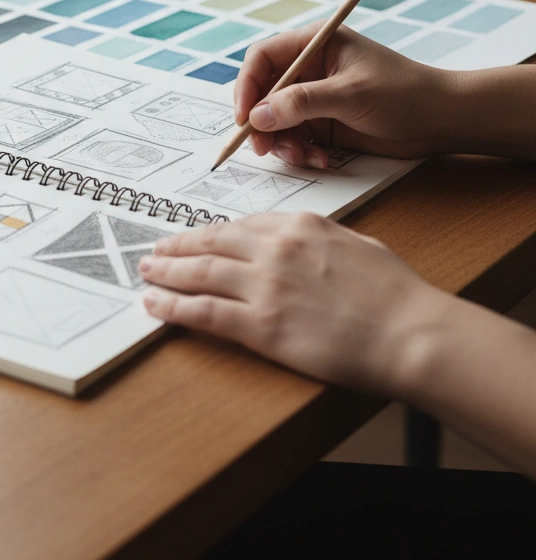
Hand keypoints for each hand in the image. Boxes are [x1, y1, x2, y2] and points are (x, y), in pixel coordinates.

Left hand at [140, 213, 453, 393]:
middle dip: (178, 247)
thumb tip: (299, 243)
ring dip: (167, 273)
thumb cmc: (397, 295)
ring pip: (200, 273)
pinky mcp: (261, 325)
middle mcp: (275, 248)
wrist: (413, 333)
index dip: (209, 234)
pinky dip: (174, 307)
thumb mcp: (356, 245)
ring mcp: (265, 285)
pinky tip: (155, 306)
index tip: (193, 239)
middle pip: (211, 243)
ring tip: (147, 273)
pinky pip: (204, 312)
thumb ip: (319, 240)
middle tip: (155, 251)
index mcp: (299, 225)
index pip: (240, 226)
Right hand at [235, 24, 455, 167]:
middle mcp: (308, 69)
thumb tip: (259, 116)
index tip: (244, 118)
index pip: (263, 58)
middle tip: (263, 148)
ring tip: (303, 156)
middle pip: (262, 93)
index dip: (247, 86)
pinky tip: (321, 159)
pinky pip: (294, 138)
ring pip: (275, 120)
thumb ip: (303, 103)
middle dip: (261, 122)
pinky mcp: (322, 123)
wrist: (442, 121)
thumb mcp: (351, 94)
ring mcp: (314, 97)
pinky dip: (300, 152)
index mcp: (314, 44)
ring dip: (282, 142)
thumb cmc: (404, 93)